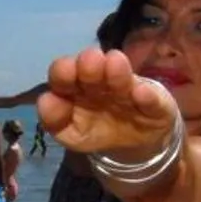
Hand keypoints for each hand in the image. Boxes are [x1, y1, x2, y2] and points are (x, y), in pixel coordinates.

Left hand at [37, 48, 178, 159]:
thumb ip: (56, 122)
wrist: (137, 140)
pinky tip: (140, 92)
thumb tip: (45, 100)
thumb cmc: (98, 128)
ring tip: (114, 64)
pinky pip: (151, 100)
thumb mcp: (74, 134)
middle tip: (89, 61)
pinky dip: (146, 96)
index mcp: (76, 90)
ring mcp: (128, 92)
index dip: (62, 75)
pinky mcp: (155, 103)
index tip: (62, 77)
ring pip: (120, 80)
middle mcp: (100, 85)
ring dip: (115, 74)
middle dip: (86, 67)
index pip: (63, 78)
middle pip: (90, 73)